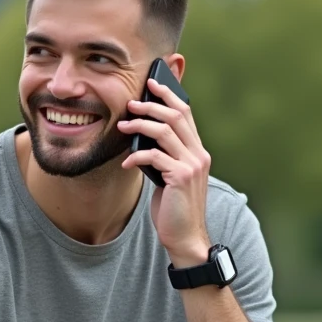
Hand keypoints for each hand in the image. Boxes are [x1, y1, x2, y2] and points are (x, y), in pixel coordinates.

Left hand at [118, 78, 211, 265]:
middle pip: (176, 116)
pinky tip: (126, 163)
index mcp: (198, 152)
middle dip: (152, 105)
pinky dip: (137, 156)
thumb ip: (164, 156)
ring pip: (165, 132)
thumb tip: (142, 137)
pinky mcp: (180, 178)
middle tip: (131, 104)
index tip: (152, 84)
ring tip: (122, 126)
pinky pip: (154, 156)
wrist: (185, 237)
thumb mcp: (170, 176)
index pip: (186, 114)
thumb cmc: (174, 208)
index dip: (170, 96)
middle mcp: (199, 155)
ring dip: (140, 125)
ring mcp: (192, 166)